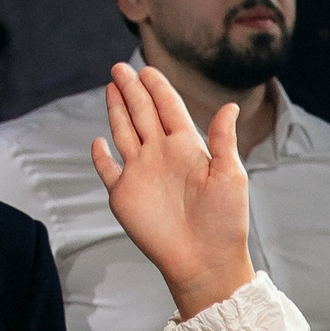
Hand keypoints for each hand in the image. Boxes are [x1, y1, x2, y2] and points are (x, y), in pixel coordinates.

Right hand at [90, 61, 252, 318]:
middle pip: (142, 114)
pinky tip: (98, 141)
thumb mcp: (231, 176)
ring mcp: (141, 174)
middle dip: (131, 90)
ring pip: (124, 133)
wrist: (205, 262)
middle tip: (120, 68)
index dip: (157, 88)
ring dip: (117, 111)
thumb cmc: (224, 223)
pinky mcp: (124, 195)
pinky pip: (108, 170)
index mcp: (187, 148)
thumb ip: (224, 140)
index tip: (147, 69)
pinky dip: (101, 156)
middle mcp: (161, 156)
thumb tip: (230, 105)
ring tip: (111, 87)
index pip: (169, 109)